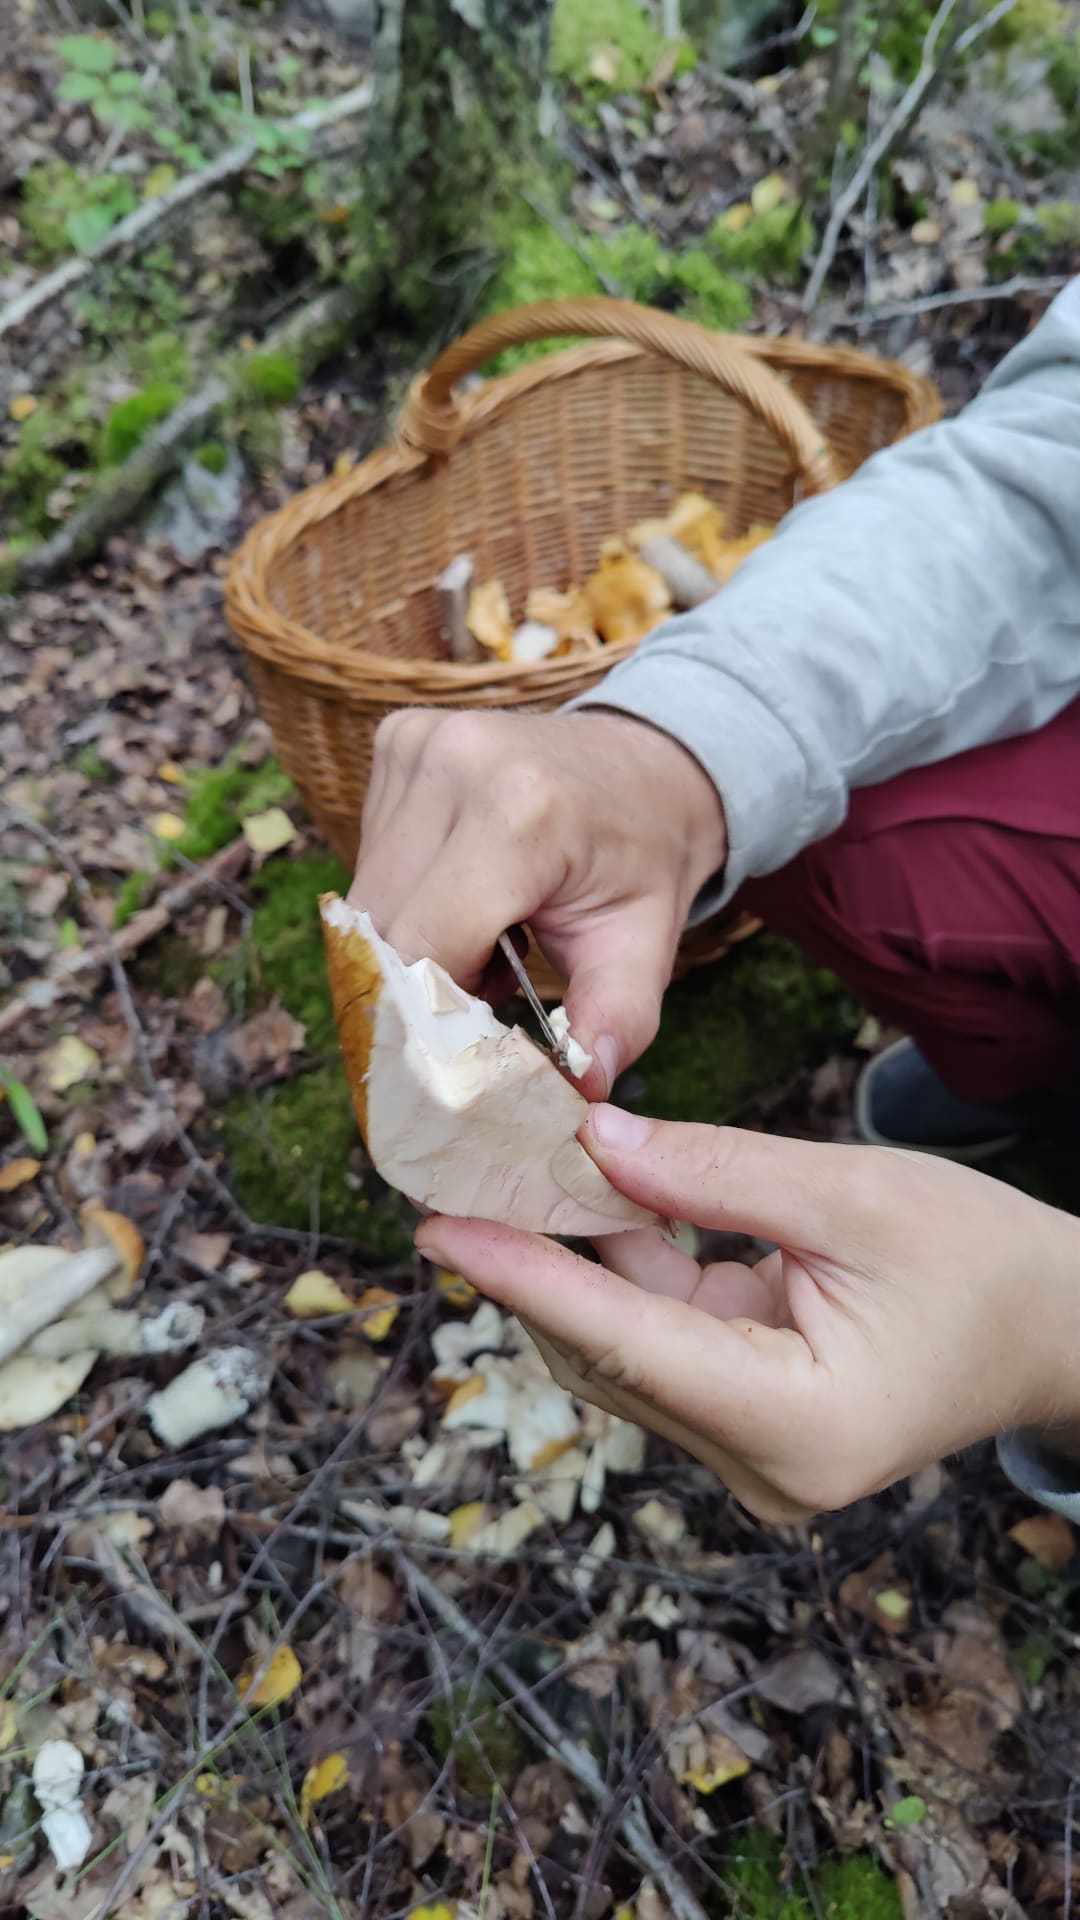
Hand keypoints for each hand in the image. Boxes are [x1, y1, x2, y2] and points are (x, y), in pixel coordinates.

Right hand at [349, 709, 725, 1098]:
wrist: (649, 760)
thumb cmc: (643, 856)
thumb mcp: (646, 944)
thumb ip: (614, 1022)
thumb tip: (578, 1096)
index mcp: (521, 813)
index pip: (426, 948)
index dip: (437, 1013)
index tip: (468, 1051)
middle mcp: (455, 763)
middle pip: (383, 926)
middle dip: (419, 986)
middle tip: (479, 1003)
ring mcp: (419, 743)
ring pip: (366, 895)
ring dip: (410, 940)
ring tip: (482, 942)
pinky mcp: (397, 738)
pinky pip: (371, 852)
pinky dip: (407, 894)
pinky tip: (463, 892)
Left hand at [414, 1105, 1079, 1522]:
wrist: (1051, 1327)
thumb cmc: (978, 1260)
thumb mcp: (856, 1194)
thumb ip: (719, 1172)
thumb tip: (596, 1142)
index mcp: (798, 1427)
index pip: (628, 1346)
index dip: (527, 1281)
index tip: (440, 1230)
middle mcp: (762, 1466)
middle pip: (611, 1358)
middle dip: (534, 1262)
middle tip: (456, 1175)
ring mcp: (751, 1454)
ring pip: (626, 1351)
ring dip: (572, 1263)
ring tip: (503, 1175)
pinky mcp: (747, 1421)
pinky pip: (662, 1341)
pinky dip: (623, 1272)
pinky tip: (583, 1201)